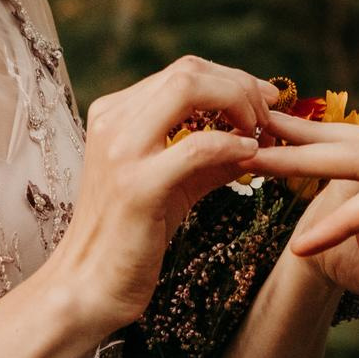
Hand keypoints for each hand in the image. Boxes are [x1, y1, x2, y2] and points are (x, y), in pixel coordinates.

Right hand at [43, 58, 278, 334]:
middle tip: (268, 116)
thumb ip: (211, 156)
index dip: (232, 80)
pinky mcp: (137, 187)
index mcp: (114, 114)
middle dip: (240, 87)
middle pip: (188, 72)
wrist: (89, 285)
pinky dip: (232, 145)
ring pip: (189, 90)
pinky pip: (197, 147)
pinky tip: (250, 159)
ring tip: (259, 135)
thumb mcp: (175, 184)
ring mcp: (121, 151)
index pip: (183, 72)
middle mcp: (112, 122)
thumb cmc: (133, 236)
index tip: (265, 100)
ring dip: (238, 106)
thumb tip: (258, 138)